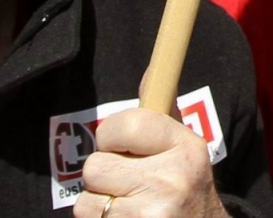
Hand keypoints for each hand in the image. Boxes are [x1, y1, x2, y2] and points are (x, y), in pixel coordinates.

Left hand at [72, 107, 227, 217]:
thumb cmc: (185, 189)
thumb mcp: (183, 148)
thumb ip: (162, 111)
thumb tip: (152, 69)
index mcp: (185, 147)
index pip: (125, 124)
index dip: (111, 136)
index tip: (121, 147)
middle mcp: (172, 180)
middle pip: (96, 166)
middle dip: (104, 176)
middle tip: (129, 185)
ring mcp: (155, 213)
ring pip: (88, 199)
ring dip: (100, 204)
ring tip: (129, 206)